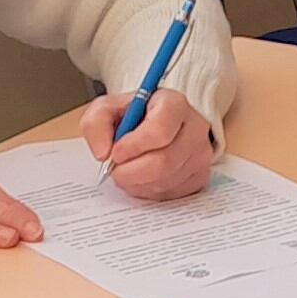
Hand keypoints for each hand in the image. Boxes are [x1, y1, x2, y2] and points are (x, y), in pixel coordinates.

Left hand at [76, 88, 217, 201]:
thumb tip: (103, 154)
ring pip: (167, 180)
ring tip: (126, 173)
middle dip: (132, 172)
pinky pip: (173, 193)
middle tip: (115, 170)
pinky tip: (141, 179)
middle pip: (164, 161)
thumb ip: (96, 124)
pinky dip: (150, 191)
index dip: (134, 147)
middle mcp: (194, 128)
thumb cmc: (134, 115)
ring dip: (138, 183)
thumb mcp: (108, 108)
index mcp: (173, 104)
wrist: (156, 122)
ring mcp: (200, 154)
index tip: (116, 152)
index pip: (159, 131)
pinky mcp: (200, 175)